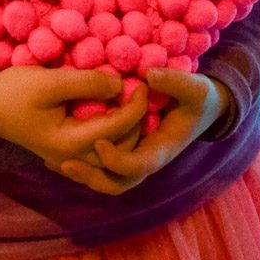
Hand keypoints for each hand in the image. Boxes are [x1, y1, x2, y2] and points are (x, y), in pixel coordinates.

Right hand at [0, 66, 147, 170]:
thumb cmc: (14, 91)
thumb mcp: (49, 81)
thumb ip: (85, 83)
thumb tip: (120, 83)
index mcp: (71, 142)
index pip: (118, 127)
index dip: (137, 103)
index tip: (146, 80)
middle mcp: (73, 157)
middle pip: (121, 147)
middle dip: (139, 121)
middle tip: (145, 92)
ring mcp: (68, 158)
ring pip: (112, 152)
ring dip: (128, 130)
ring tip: (134, 102)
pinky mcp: (65, 150)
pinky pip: (98, 149)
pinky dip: (113, 134)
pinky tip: (115, 113)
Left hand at [60, 69, 230, 194]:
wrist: (204, 107)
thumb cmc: (199, 97)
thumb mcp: (194, 87)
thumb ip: (175, 81)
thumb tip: (149, 75)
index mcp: (162, 149)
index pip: (138, 166)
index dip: (117, 159)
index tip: (98, 142)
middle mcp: (146, 159)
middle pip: (117, 183)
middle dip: (92, 176)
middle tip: (65, 162)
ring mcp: (135, 156)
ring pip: (106, 179)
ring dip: (84, 173)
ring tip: (56, 160)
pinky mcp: (126, 149)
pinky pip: (103, 166)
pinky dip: (84, 163)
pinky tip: (59, 153)